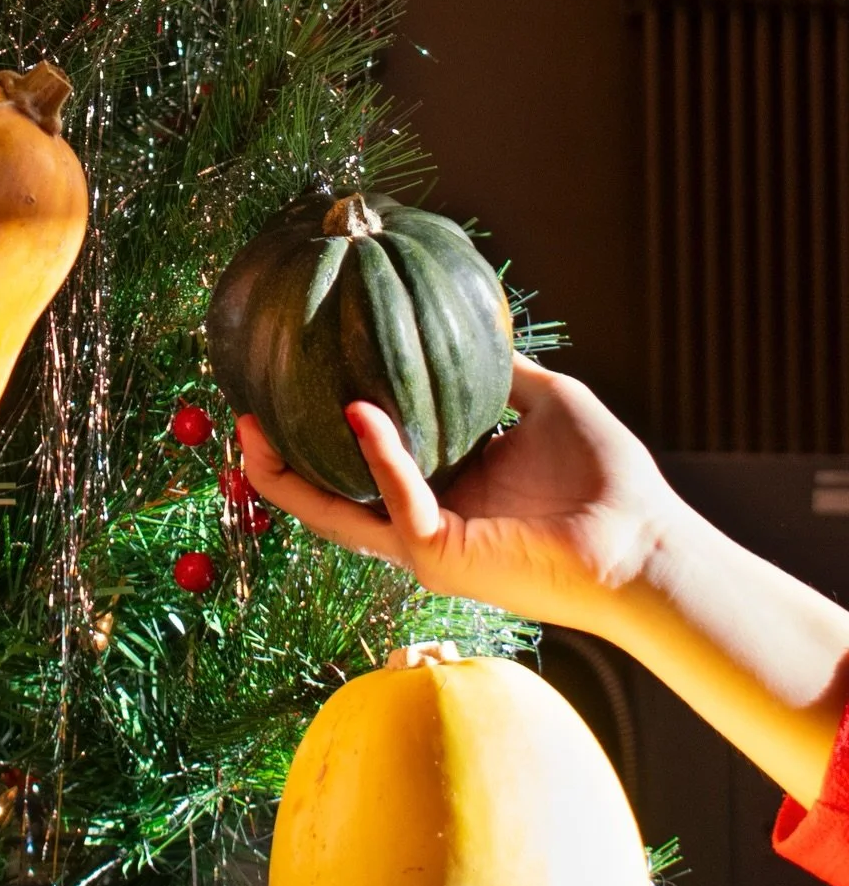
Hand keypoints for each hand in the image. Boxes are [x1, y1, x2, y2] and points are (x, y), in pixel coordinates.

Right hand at [239, 354, 684, 636]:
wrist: (643, 542)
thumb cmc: (607, 480)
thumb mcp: (544, 401)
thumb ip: (498, 372)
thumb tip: (472, 327)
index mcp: (442, 491)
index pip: (361, 467)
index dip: (317, 436)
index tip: (285, 388)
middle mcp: (422, 523)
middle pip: (326, 496)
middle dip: (275, 464)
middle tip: (241, 415)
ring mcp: (425, 546)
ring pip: (335, 514)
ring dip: (290, 474)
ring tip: (253, 429)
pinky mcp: (441, 558)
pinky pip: (396, 503)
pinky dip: (377, 457)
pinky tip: (361, 413)